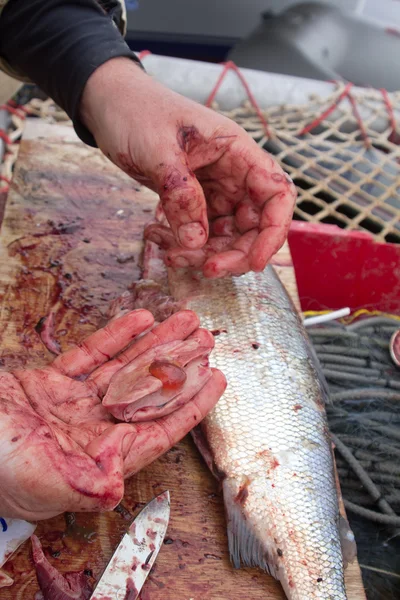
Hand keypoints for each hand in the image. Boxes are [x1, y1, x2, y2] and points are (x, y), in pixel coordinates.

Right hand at [0, 310, 224, 519]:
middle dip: (178, 365)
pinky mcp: (51, 383)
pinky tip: (139, 319)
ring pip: (124, 368)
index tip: (217, 380)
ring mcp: (72, 404)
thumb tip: (114, 491)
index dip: (190, 406)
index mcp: (97, 456)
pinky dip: (115, 336)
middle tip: (205, 340)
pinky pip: (91, 355)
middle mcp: (92, 430)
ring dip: (154, 344)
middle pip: (148, 393)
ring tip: (184, 321)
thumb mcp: (35, 478)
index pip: (157, 430)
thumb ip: (78, 485)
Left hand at [80, 58, 296, 277]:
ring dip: (202, 253)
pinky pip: (197, 233)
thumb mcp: (158, 150)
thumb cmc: (136, 111)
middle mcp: (233, 174)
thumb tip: (197, 241)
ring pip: (224, 236)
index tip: (255, 262)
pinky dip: (181, 243)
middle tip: (205, 269)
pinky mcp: (192, 201)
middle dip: (233, 253)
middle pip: (252, 226)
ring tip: (168, 251)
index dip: (273, 232)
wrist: (108, 104)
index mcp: (237, 152)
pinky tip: (155, 235)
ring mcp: (214, 190)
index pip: (277, 195)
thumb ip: (181, 194)